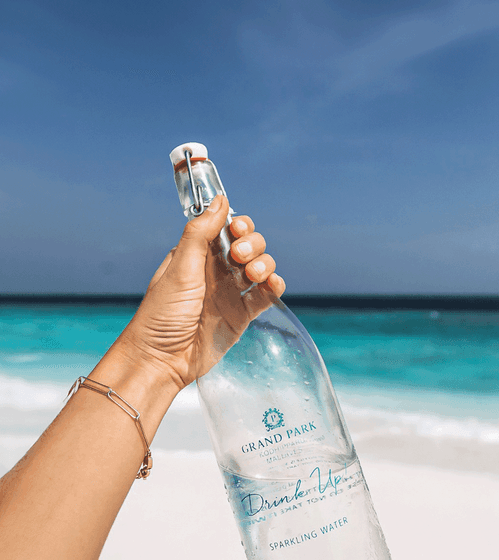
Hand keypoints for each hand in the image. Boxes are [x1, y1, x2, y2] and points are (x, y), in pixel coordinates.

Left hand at [116, 195, 284, 389]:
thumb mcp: (180, 267)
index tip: (237, 228)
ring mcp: (231, 293)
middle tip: (239, 256)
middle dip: (252, 244)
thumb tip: (220, 199)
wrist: (162, 359)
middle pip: (249, 245)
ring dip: (264, 264)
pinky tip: (271, 285)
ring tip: (252, 276)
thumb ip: (200, 233)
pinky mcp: (242, 315)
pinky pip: (266, 295)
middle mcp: (216, 271)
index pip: (226, 228)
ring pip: (260, 267)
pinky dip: (274, 286)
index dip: (238, 225)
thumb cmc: (163, 314)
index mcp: (197, 254)